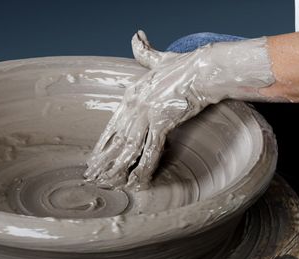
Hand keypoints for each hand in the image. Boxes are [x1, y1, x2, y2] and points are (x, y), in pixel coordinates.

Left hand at [84, 31, 217, 189]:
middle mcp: (134, 106)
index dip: (102, 146)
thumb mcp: (159, 58)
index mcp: (130, 96)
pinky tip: (138, 181)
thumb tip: (137, 35)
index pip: (111, 127)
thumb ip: (144, 52)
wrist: (204, 69)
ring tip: (111, 184)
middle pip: (115, 140)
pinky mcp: (162, 122)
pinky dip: (144, 167)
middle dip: (104, 162)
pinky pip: (151, 150)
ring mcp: (147, 115)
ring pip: (129, 148)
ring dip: (119, 168)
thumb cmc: (184, 66)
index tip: (93, 160)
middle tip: (94, 178)